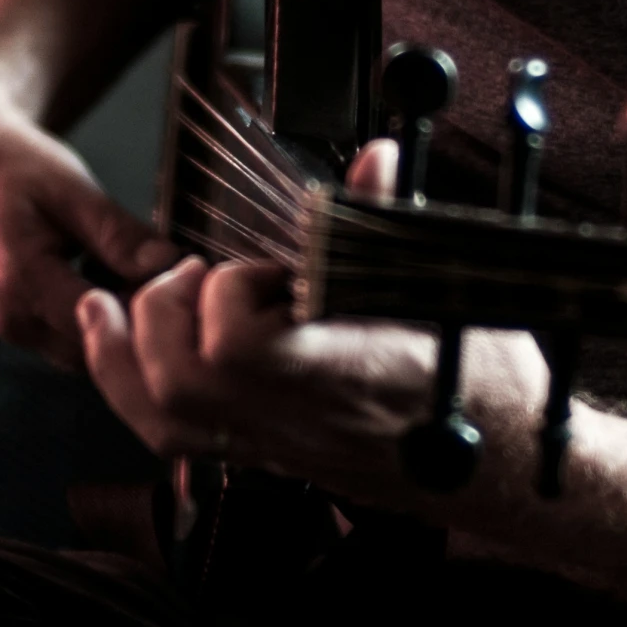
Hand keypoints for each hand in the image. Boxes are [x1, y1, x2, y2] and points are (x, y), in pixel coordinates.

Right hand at [0, 107, 177, 368]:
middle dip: (138, 325)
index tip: (181, 281)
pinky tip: (110, 278)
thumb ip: (119, 234)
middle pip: (97, 350)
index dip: (149, 311)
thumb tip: (168, 265)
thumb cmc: (13, 166)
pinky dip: (97, 320)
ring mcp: (13, 328)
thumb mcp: (72, 189)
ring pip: (85, 352)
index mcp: (23, 281)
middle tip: (171, 281)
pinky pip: (69, 341)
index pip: (104, 326)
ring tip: (137, 271)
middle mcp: (13, 318)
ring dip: (118, 324)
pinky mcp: (18, 326)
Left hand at [77, 142, 549, 512]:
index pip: (237, 346)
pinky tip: (122, 335)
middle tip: (202, 273)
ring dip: (132, 346)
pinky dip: (129, 382)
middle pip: (180, 381)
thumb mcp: (450, 290)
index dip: (230, 294)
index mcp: (345, 374)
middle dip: (167, 311)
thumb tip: (374, 156)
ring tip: (154, 295)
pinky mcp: (264, 454)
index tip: (269, 267)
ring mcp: (276, 445)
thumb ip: (391, 225)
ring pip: (161, 416)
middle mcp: (299, 420)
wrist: (504, 470)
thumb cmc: (486, 385)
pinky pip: (171, 436)